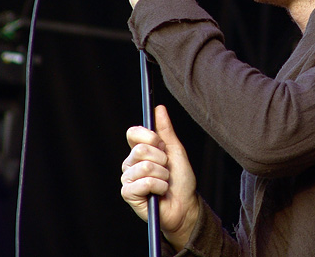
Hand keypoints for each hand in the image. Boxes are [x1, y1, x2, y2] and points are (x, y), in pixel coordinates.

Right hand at [121, 105, 198, 248]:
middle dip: (161, 159)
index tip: (161, 144)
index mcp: (140, 151)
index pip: (133, 133)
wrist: (185, 205)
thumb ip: (166, 131)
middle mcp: (131, 163)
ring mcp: (128, 178)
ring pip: (145, 166)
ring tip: (164, 182)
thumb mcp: (176, 151)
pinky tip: (159, 192)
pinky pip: (144, 183)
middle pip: (141, 149)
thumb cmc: (181, 180)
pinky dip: (159, 187)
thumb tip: (159, 109)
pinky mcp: (128, 194)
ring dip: (163, 175)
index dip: (149, 136)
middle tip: (166, 169)